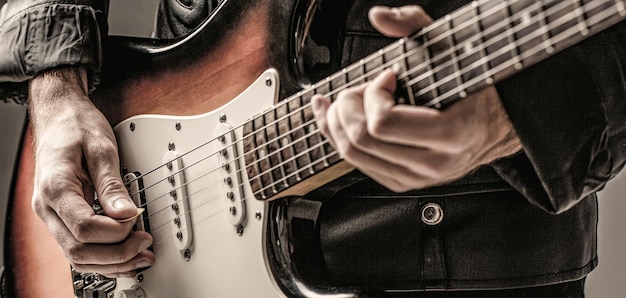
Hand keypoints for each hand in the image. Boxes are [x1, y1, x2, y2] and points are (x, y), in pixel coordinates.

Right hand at [29, 67, 154, 276]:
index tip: (138, 220)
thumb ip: (113, 185)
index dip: (116, 232)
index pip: (84, 228)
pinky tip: (124, 256)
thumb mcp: (101, 149)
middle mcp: (47, 207)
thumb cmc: (77, 126)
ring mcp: (52, 215)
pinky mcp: (62, 217)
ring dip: (110, 263)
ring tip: (141, 257)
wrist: (59, 115)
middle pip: (78, 250)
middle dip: (116, 255)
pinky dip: (102, 257)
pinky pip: (78, 247)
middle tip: (145, 245)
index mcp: (55, 188)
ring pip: (76, 257)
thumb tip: (128, 214)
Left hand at [312, 6, 521, 191]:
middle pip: (361, 140)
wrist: (493, 126)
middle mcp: (431, 163)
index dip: (373, 94)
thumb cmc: (471, 87)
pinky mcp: (401, 181)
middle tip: (356, 87)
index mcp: (449, 134)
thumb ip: (414, 24)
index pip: (382, 123)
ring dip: (336, 122)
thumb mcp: (448, 49)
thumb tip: (379, 16)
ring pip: (352, 154)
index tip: (387, 76)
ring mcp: (414, 177)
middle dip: (345, 106)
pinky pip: (357, 163)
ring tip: (345, 99)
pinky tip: (336, 116)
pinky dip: (338, 137)